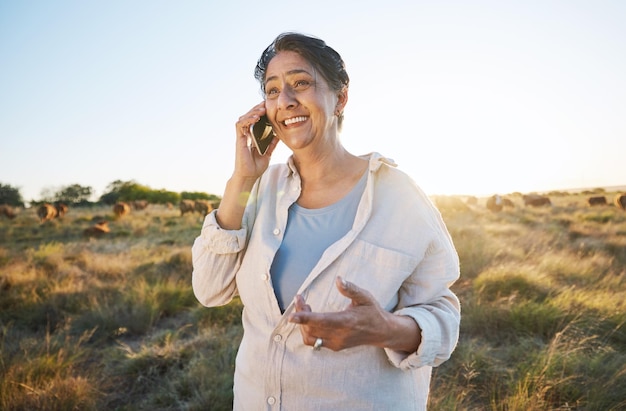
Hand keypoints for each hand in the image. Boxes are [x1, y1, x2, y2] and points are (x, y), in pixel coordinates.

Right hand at [234, 102, 278, 179]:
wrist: (249, 177)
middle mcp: (246, 135)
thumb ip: (272, 144)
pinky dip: (247, 120)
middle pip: (249, 116)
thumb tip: (279, 135)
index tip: (269, 106)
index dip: (260, 112)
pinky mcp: (239, 140)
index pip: (255, 121)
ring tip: (262, 109)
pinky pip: (240, 125)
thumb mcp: (268, 153)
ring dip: (252, 112)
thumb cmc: (256, 167)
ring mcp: (242, 137)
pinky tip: (256, 118)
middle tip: (265, 103)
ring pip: (244, 118)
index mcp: (252, 137)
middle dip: (257, 108)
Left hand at [289, 277, 420, 351]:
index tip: (291, 316)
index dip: (305, 319)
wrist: (381, 332)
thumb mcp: (365, 297)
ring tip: (305, 309)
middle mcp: (340, 336)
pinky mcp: (335, 347)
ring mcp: (336, 343)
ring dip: (303, 324)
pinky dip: (308, 330)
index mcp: (346, 322)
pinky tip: (310, 318)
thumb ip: (351, 289)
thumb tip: (338, 279)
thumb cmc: (372, 312)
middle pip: (311, 328)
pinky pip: (315, 342)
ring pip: (310, 338)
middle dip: (301, 313)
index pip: (321, 321)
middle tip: (300, 299)